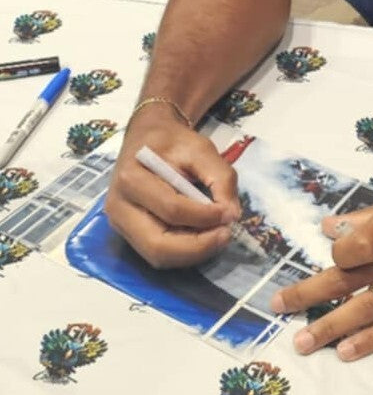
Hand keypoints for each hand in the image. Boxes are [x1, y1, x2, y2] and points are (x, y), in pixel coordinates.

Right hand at [105, 107, 240, 267]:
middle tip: (225, 235)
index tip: (230, 213)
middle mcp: (118, 207)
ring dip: (192, 254)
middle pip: (157, 245)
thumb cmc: (172, 142)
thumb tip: (231, 214)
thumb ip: (221, 177)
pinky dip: (183, 252)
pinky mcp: (128, 234)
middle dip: (198, 247)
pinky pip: (156, 254)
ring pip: (156, 256)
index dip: (205, 216)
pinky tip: (201, 238)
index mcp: (132, 178)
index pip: (172, 209)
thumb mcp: (201, 149)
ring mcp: (120, 224)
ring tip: (216, 237)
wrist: (147, 137)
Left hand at [272, 181, 372, 360]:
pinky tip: (346, 352)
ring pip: (366, 308)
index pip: (352, 245)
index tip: (328, 255)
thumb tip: (328, 227)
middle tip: (279, 307)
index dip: (334, 253)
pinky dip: (370, 340)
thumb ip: (366, 217)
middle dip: (310, 294)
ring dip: (331, 327)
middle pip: (348, 279)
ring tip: (303, 342)